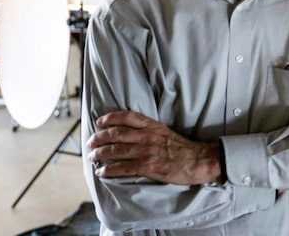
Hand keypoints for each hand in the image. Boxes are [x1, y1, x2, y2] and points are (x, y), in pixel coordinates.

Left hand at [87, 110, 221, 184]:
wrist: (198, 161)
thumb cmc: (184, 149)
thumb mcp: (167, 132)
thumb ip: (150, 131)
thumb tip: (134, 134)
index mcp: (153, 126)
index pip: (127, 117)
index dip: (110, 118)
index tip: (99, 121)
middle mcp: (147, 136)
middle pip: (116, 134)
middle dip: (99, 138)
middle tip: (90, 143)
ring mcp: (146, 151)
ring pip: (115, 151)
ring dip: (100, 154)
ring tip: (92, 157)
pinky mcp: (147, 166)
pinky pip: (122, 167)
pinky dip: (109, 170)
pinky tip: (102, 172)